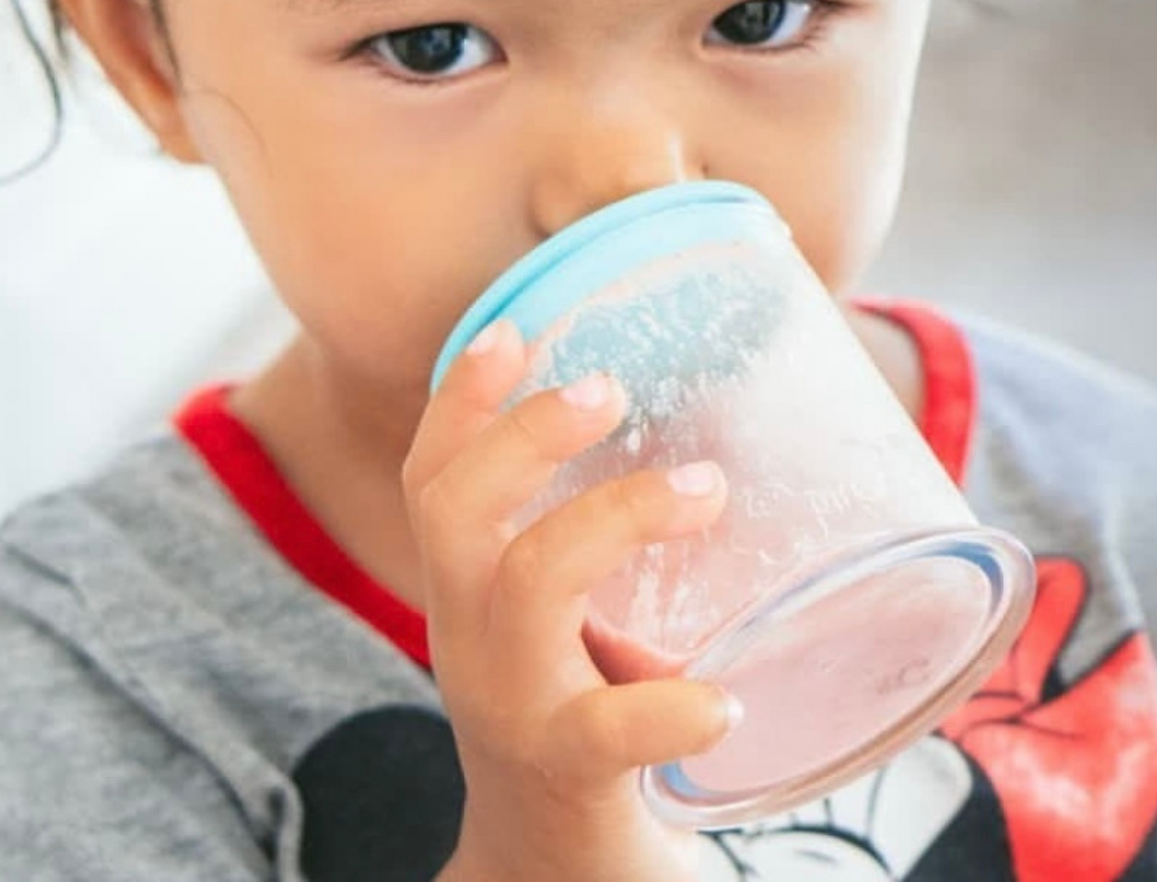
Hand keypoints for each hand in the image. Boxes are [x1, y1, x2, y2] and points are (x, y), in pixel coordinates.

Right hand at [403, 319, 738, 881]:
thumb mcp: (550, 619)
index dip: (459, 399)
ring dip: (616, 516)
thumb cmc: (568, 710)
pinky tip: (722, 700)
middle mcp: (469, 635)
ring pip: (529, 585)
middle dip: (523, 434)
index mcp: (466, 590)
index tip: (512, 330)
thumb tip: (703, 430)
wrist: (543, 871)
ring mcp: (512, 703)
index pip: (434, 477)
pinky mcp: (569, 774)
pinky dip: (665, 710)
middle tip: (608, 386)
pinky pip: (604, 732)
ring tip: (705, 487)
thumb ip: (589, 542)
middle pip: (455, 511)